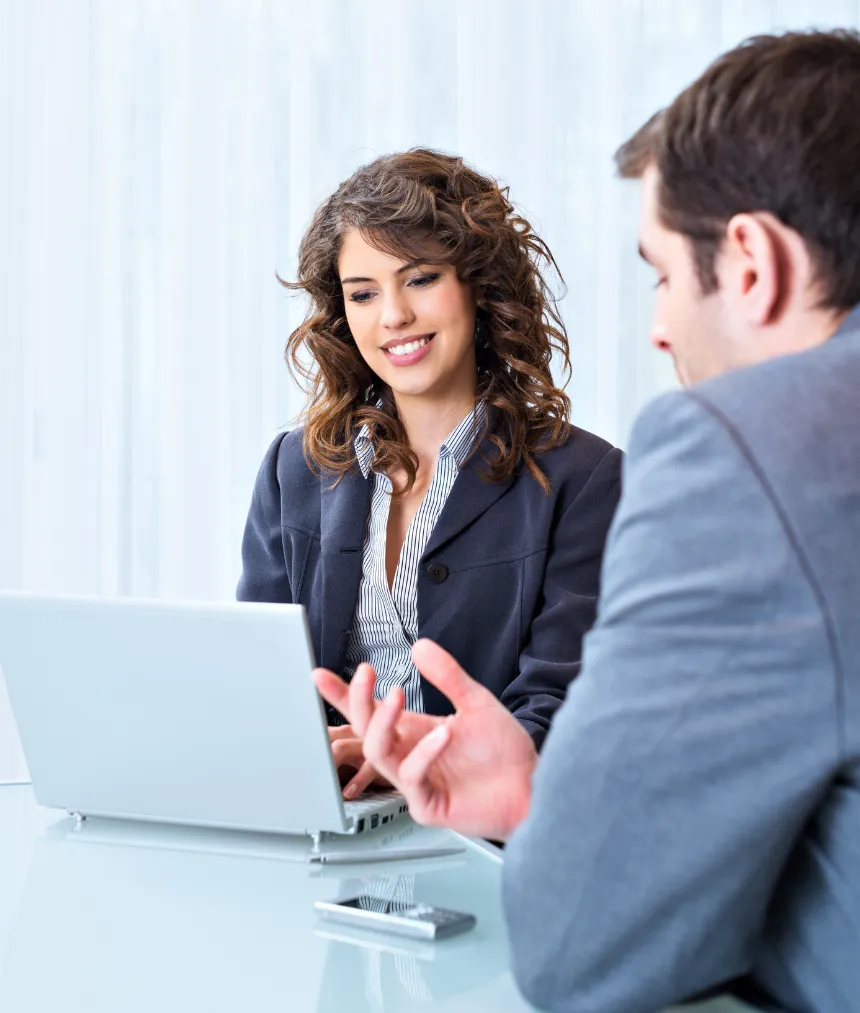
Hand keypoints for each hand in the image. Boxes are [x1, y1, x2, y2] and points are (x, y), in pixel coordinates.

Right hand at [315, 642, 537, 840]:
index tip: (320, 676)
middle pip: (365, 728)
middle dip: (358, 700)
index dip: (344, 695)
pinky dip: (425, 751)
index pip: (370, 712)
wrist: (533, 785)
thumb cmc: (504, 753)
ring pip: (379, 751)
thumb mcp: (476, 703)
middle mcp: (409, 755)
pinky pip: (412, 776)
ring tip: (397, 695)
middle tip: (366, 674)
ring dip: (384, 721)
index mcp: (414, 732)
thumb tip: (421, 647)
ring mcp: (416, 781)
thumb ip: (448, 676)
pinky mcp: (427, 804)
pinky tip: (443, 733)